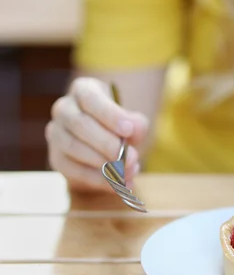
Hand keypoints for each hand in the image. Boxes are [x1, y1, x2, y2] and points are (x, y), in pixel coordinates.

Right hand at [46, 77, 148, 191]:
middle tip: (131, 158)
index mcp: (84, 91)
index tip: (128, 129)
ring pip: (72, 147)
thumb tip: (133, 128)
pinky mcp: (57, 158)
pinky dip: (97, 179)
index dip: (109, 114)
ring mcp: (56, 134)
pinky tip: (118, 184)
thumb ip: (136, 124)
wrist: (108, 146)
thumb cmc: (121, 127)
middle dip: (107, 143)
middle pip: (79, 124)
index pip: (90, 98)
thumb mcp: (133, 121)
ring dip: (103, 163)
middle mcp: (64, 109)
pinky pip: (72, 170)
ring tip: (129, 171)